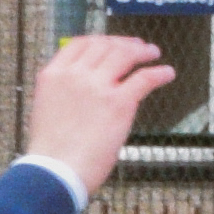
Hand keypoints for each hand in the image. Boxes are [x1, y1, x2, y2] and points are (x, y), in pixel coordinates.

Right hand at [23, 32, 179, 197]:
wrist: (54, 173)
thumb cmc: (50, 151)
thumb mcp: (46, 109)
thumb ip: (64, 92)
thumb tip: (86, 86)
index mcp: (53, 76)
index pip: (80, 44)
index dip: (101, 40)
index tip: (113, 44)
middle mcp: (75, 75)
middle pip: (106, 46)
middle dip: (125, 44)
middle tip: (139, 48)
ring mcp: (98, 87)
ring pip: (126, 55)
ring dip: (143, 52)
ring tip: (153, 54)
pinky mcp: (119, 102)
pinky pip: (145, 78)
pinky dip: (159, 73)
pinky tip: (167, 74)